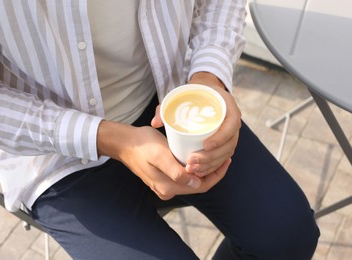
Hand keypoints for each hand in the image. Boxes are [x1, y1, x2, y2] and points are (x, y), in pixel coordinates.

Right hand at [97, 121, 229, 199]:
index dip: (216, 175)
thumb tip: (195, 182)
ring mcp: (164, 185)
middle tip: (225, 156)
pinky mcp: (162, 177)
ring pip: (192, 181)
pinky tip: (199, 157)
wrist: (124, 143)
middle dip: (213, 173)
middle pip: (198, 185)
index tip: (226, 160)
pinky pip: (184, 176)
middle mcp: (167, 191)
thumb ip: (175, 171)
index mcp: (168, 188)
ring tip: (215, 156)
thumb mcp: (159, 155)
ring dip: (204, 170)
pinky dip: (194, 168)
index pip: (201, 186)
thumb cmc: (141, 145)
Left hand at [151, 72, 240, 177]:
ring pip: (227, 153)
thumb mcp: (180, 96)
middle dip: (211, 157)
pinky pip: (224, 157)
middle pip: (229, 144)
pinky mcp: (227, 141)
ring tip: (193, 169)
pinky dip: (213, 166)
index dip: (220, 137)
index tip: (205, 145)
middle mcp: (233, 120)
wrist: (204, 92)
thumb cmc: (192, 93)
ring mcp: (232, 132)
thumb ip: (165, 108)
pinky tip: (200, 172)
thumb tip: (155, 123)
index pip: (231, 125)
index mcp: (227, 105)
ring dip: (211, 164)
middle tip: (192, 161)